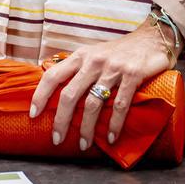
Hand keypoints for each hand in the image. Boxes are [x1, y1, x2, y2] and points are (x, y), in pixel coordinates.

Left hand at [29, 22, 177, 149]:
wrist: (150, 38)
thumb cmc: (118, 51)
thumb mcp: (93, 54)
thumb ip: (78, 69)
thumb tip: (58, 89)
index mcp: (80, 56)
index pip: (52, 75)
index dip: (40, 94)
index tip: (34, 114)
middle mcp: (93, 62)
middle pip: (70, 94)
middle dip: (61, 120)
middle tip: (57, 139)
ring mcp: (112, 69)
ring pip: (93, 103)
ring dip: (86, 127)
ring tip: (83, 144)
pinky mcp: (132, 76)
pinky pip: (120, 105)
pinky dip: (114, 124)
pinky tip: (110, 137)